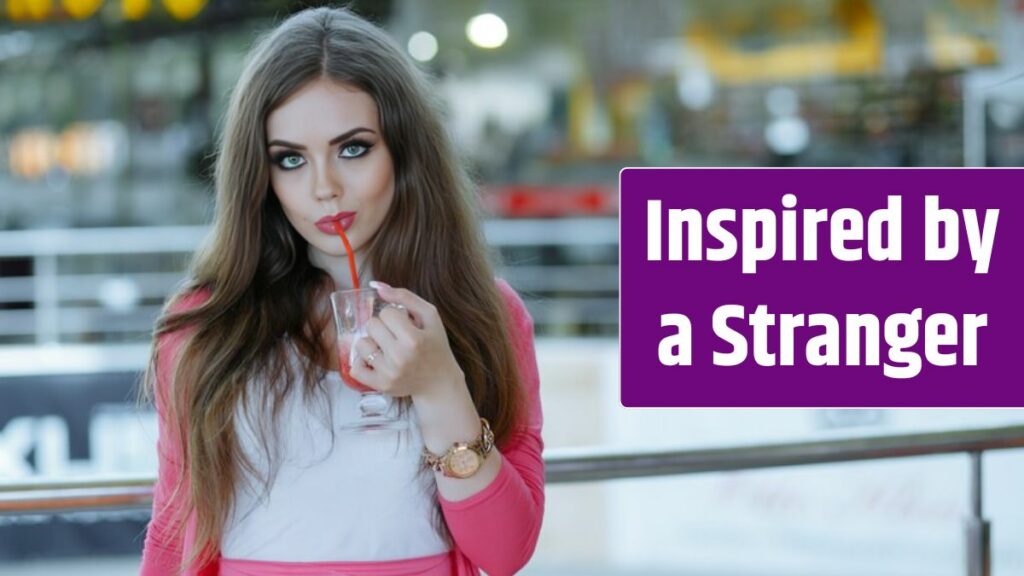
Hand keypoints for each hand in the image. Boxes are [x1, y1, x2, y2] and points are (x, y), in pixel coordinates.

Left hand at [347, 281, 464, 398]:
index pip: (387, 312)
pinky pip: (355, 368)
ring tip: (386, 348)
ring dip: (372, 343)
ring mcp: (389, 373)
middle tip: (395, 336)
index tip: (405, 324)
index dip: (395, 316)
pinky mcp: (380, 385)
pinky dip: (362, 362)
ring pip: (361, 344)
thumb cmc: (435, 345)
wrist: (439, 382)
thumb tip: (376, 286)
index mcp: (414, 339)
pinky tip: (376, 360)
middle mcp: (400, 357)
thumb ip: (405, 297)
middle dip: (382, 327)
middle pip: (371, 325)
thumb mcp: (430, 316)